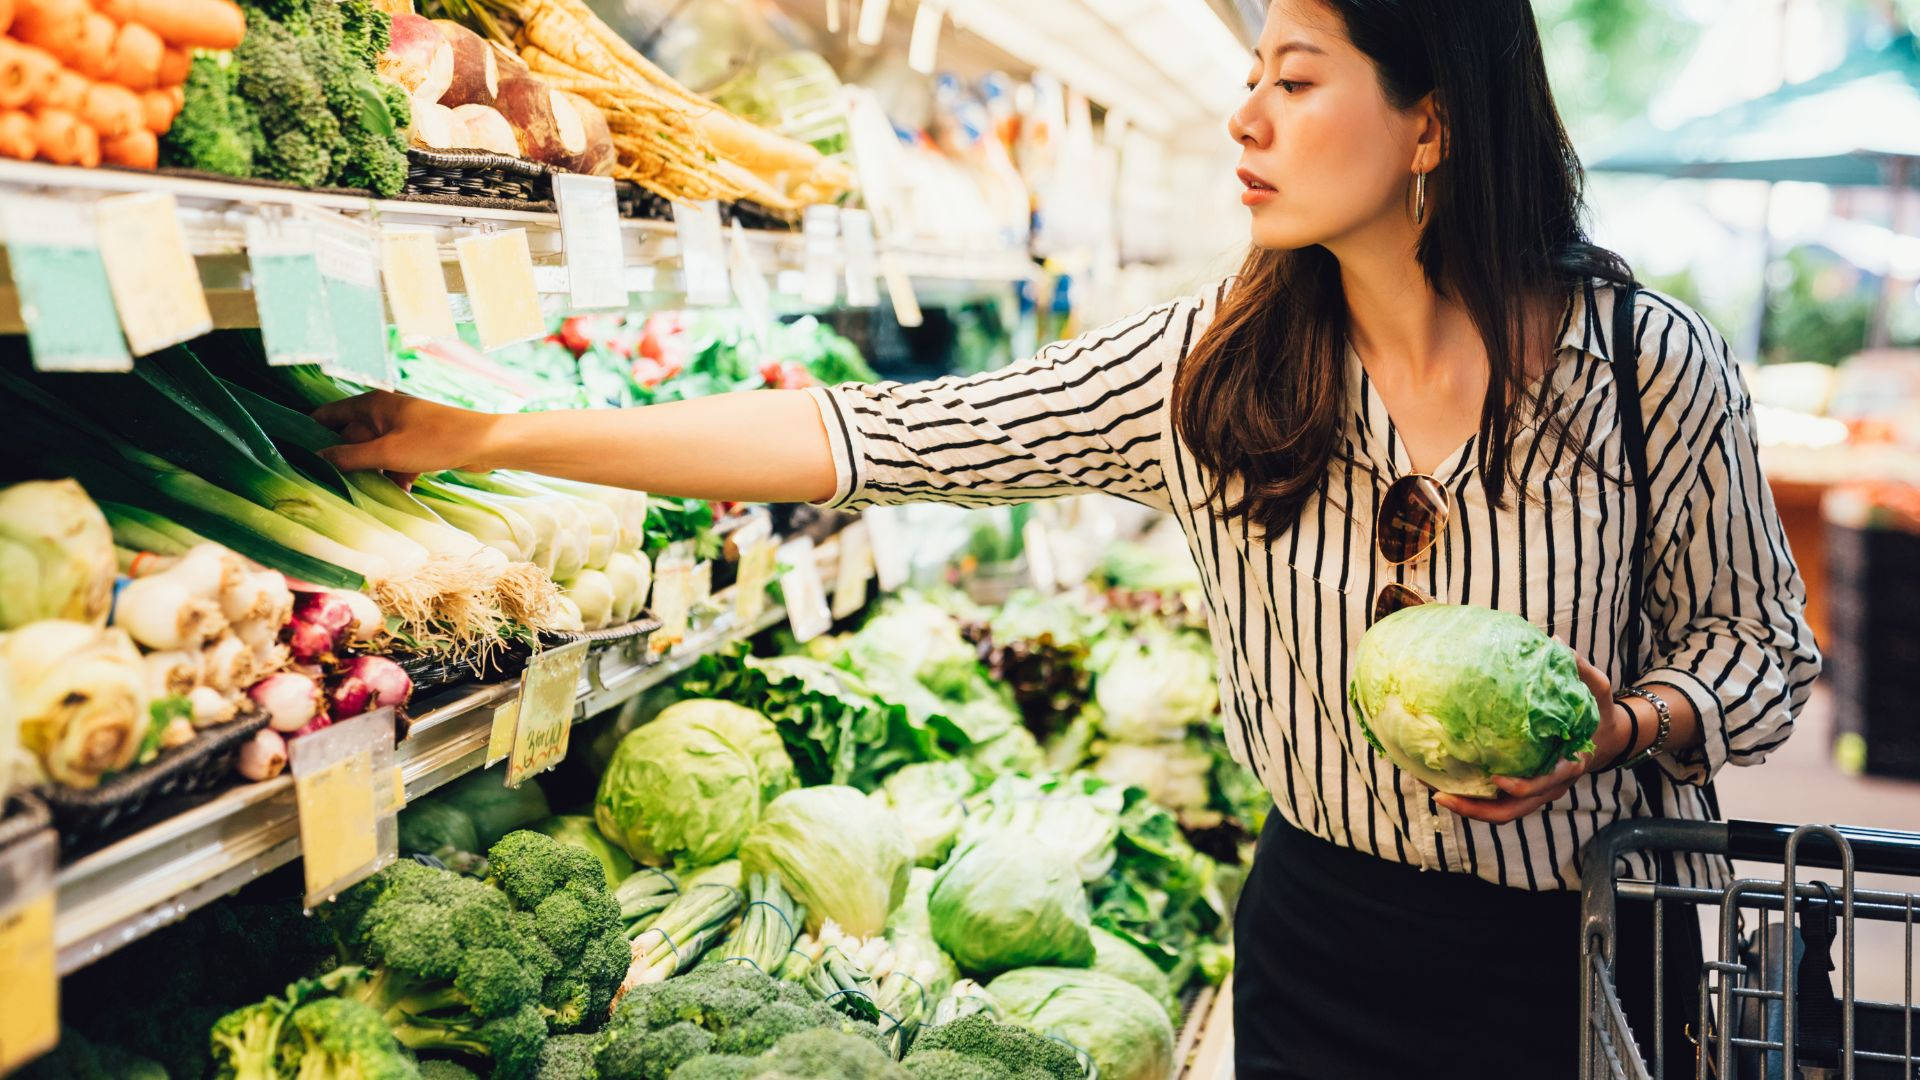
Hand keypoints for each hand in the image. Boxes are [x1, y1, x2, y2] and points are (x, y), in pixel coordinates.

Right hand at [311, 391, 499, 486]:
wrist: (485, 444)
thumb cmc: (436, 441)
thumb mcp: (388, 452)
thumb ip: (350, 457)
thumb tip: (316, 459)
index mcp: (371, 404)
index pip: (328, 415)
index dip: (311, 432)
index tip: (294, 454)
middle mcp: (384, 412)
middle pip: (350, 438)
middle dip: (344, 461)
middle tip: (329, 485)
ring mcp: (402, 429)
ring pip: (373, 453)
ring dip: (372, 473)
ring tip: (364, 494)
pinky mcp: (418, 445)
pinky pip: (396, 461)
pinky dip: (396, 475)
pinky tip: (401, 492)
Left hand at [1433, 648, 1635, 823]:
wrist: (1606, 738)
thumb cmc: (1598, 712)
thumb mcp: (1598, 688)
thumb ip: (1580, 668)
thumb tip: (1555, 642)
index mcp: (1570, 764)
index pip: (1546, 784)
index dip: (1522, 786)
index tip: (1496, 779)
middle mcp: (1552, 785)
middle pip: (1514, 810)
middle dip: (1479, 810)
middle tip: (1442, 797)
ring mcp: (1538, 792)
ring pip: (1504, 812)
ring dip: (1471, 810)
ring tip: (1436, 794)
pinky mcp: (1526, 790)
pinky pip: (1500, 803)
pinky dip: (1475, 800)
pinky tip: (1446, 785)